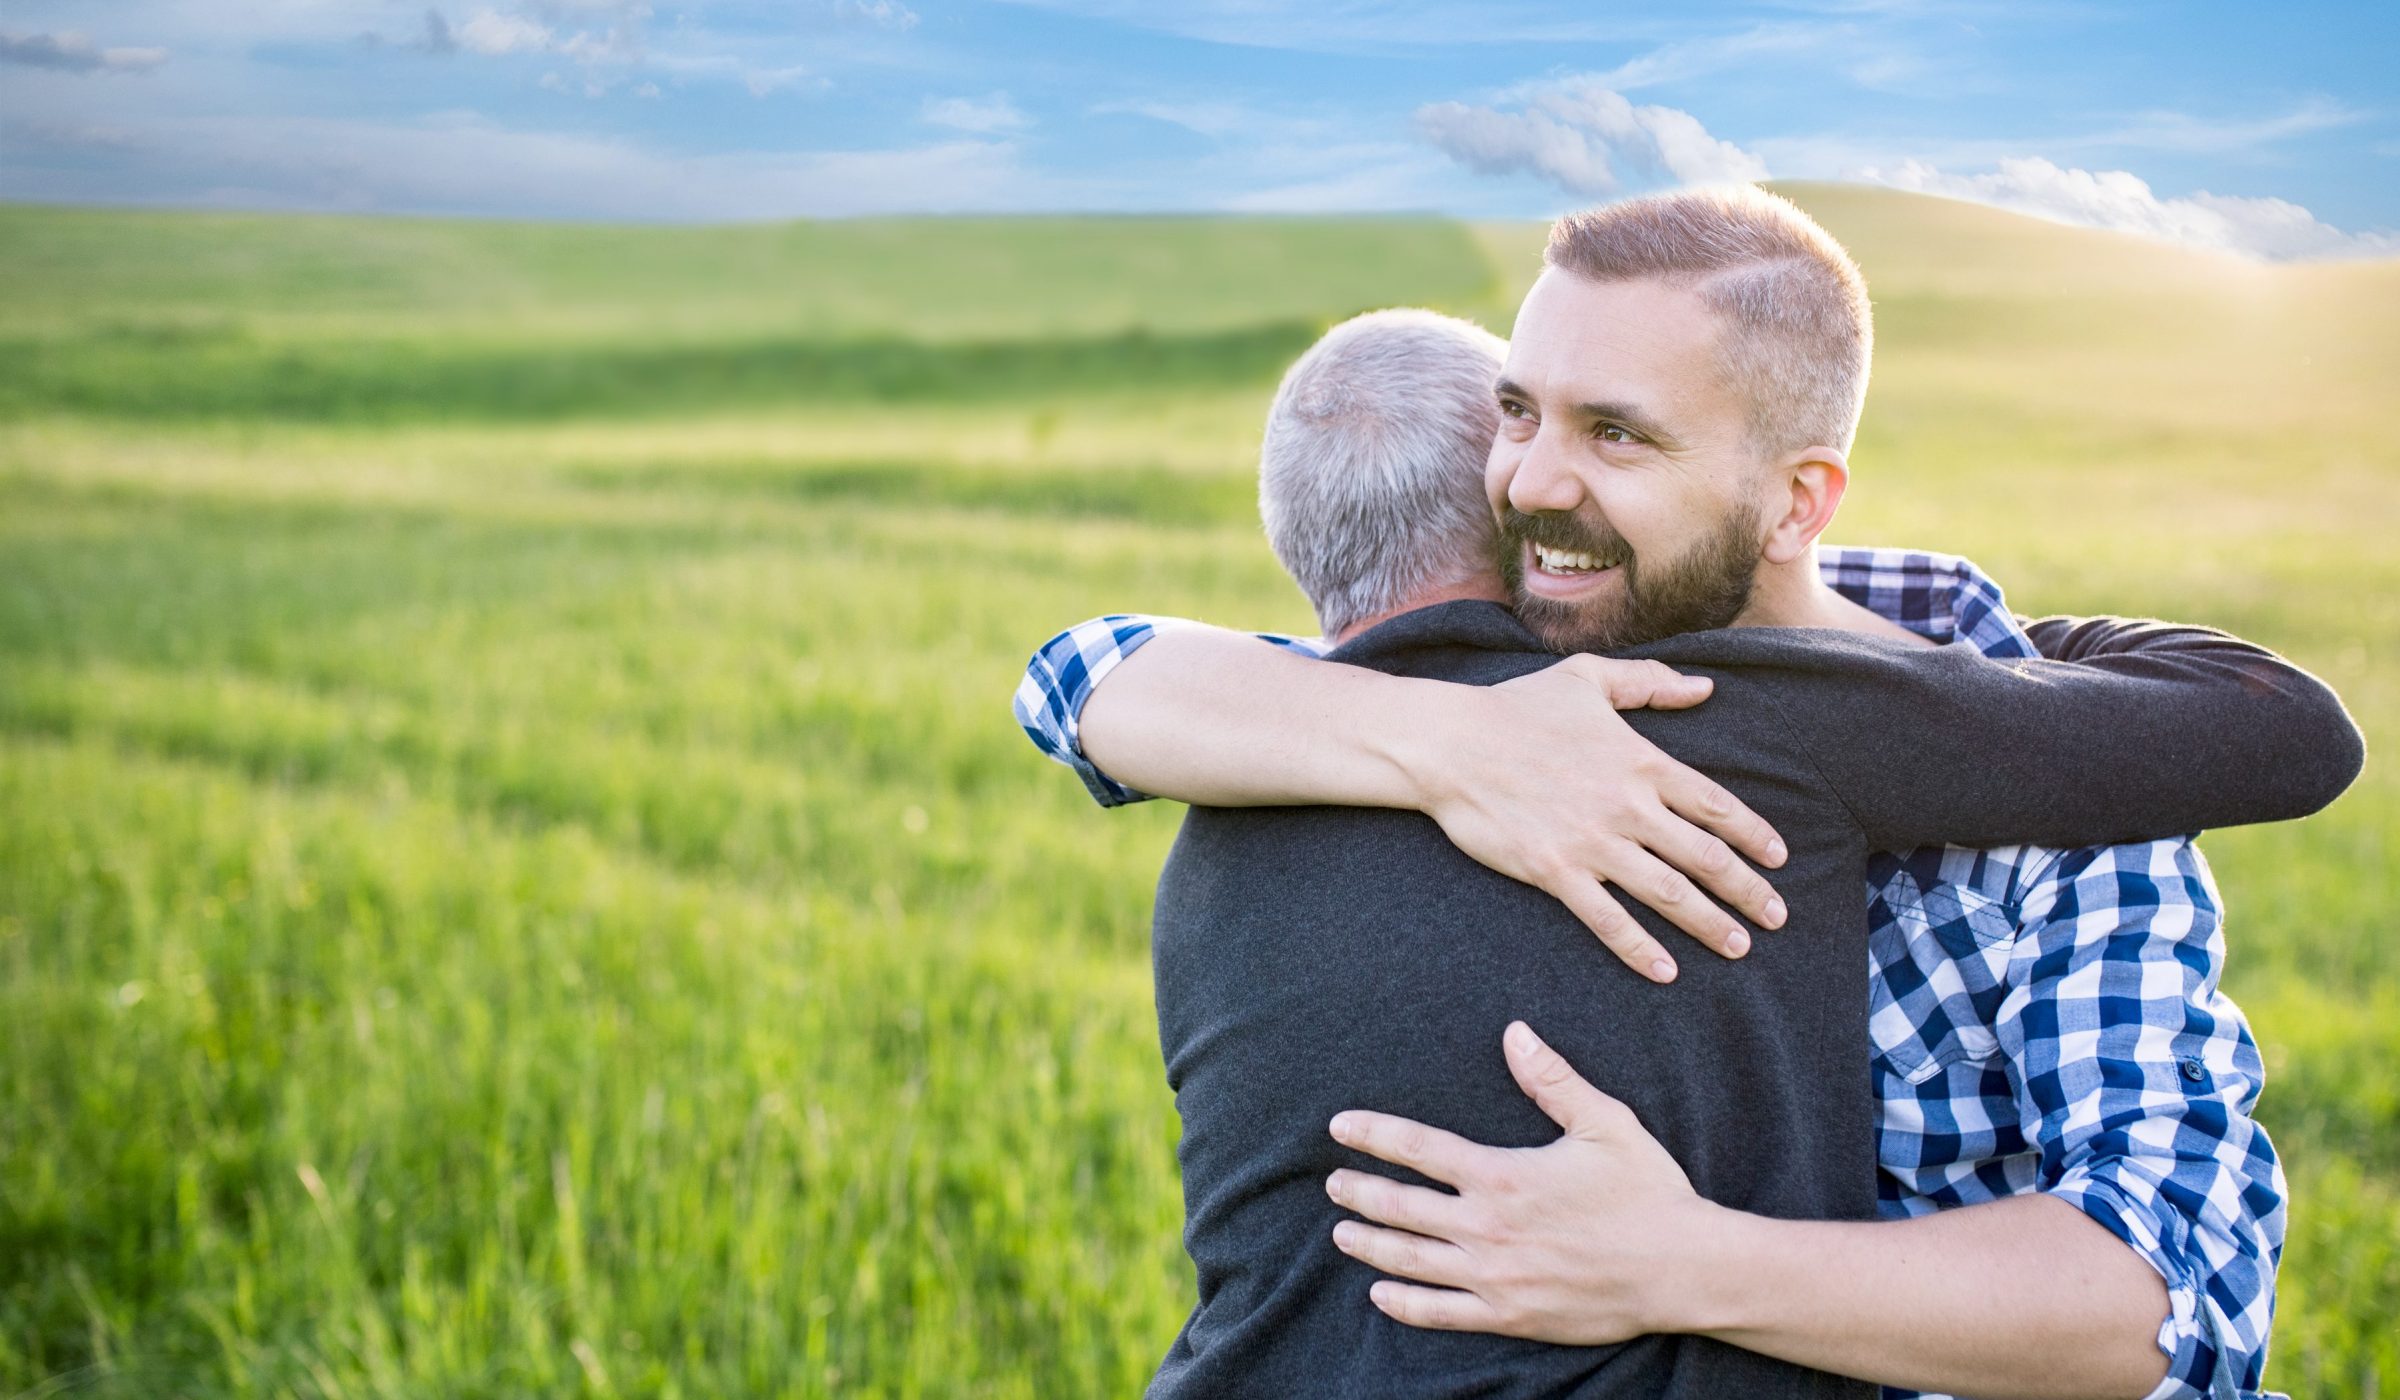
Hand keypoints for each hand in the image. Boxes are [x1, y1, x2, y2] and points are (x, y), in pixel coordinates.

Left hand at [1324, 1022, 1726, 1344]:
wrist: (1682, 1269)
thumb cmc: (1648, 1192)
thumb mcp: (1605, 1123)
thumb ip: (1553, 1079)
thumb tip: (1515, 1033)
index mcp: (1504, 1175)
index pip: (1419, 1148)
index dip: (1373, 1135)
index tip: (1339, 1127)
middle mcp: (1488, 1226)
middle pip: (1402, 1207)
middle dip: (1360, 1192)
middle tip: (1332, 1182)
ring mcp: (1495, 1275)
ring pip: (1411, 1261)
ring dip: (1370, 1244)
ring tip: (1342, 1231)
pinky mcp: (1509, 1314)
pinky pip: (1442, 1312)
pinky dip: (1405, 1304)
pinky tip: (1381, 1294)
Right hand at [1404, 655, 1787, 981]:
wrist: (1451, 744)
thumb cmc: (1517, 708)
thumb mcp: (1588, 678)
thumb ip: (1651, 682)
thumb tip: (1705, 689)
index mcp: (1641, 762)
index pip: (1717, 805)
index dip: (1755, 836)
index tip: (1779, 860)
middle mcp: (1627, 806)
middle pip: (1706, 857)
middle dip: (1749, 891)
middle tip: (1776, 917)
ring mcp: (1593, 843)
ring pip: (1669, 893)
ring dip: (1710, 924)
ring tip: (1739, 948)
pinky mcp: (1555, 871)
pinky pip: (1608, 919)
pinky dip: (1640, 948)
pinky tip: (1666, 971)